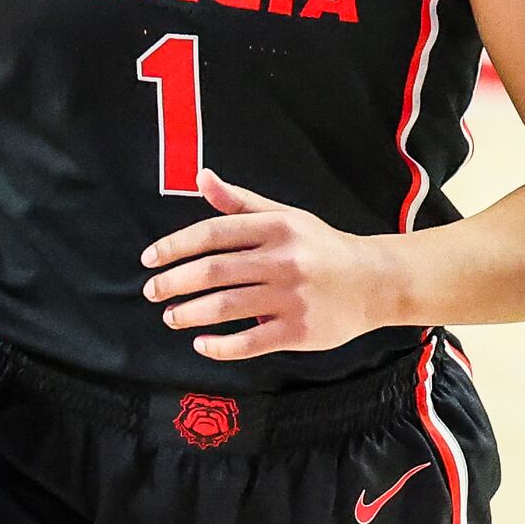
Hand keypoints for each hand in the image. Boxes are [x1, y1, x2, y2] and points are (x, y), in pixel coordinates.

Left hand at [138, 170, 405, 362]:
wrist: (375, 282)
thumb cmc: (322, 247)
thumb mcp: (286, 216)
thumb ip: (240, 202)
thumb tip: (201, 177)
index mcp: (277, 227)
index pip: (212, 233)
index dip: (175, 246)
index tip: (149, 259)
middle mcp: (283, 260)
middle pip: (213, 271)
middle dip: (173, 283)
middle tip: (152, 291)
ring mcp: (292, 297)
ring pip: (226, 307)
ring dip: (189, 314)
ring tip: (170, 317)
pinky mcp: (299, 331)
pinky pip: (250, 342)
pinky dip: (220, 346)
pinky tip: (201, 344)